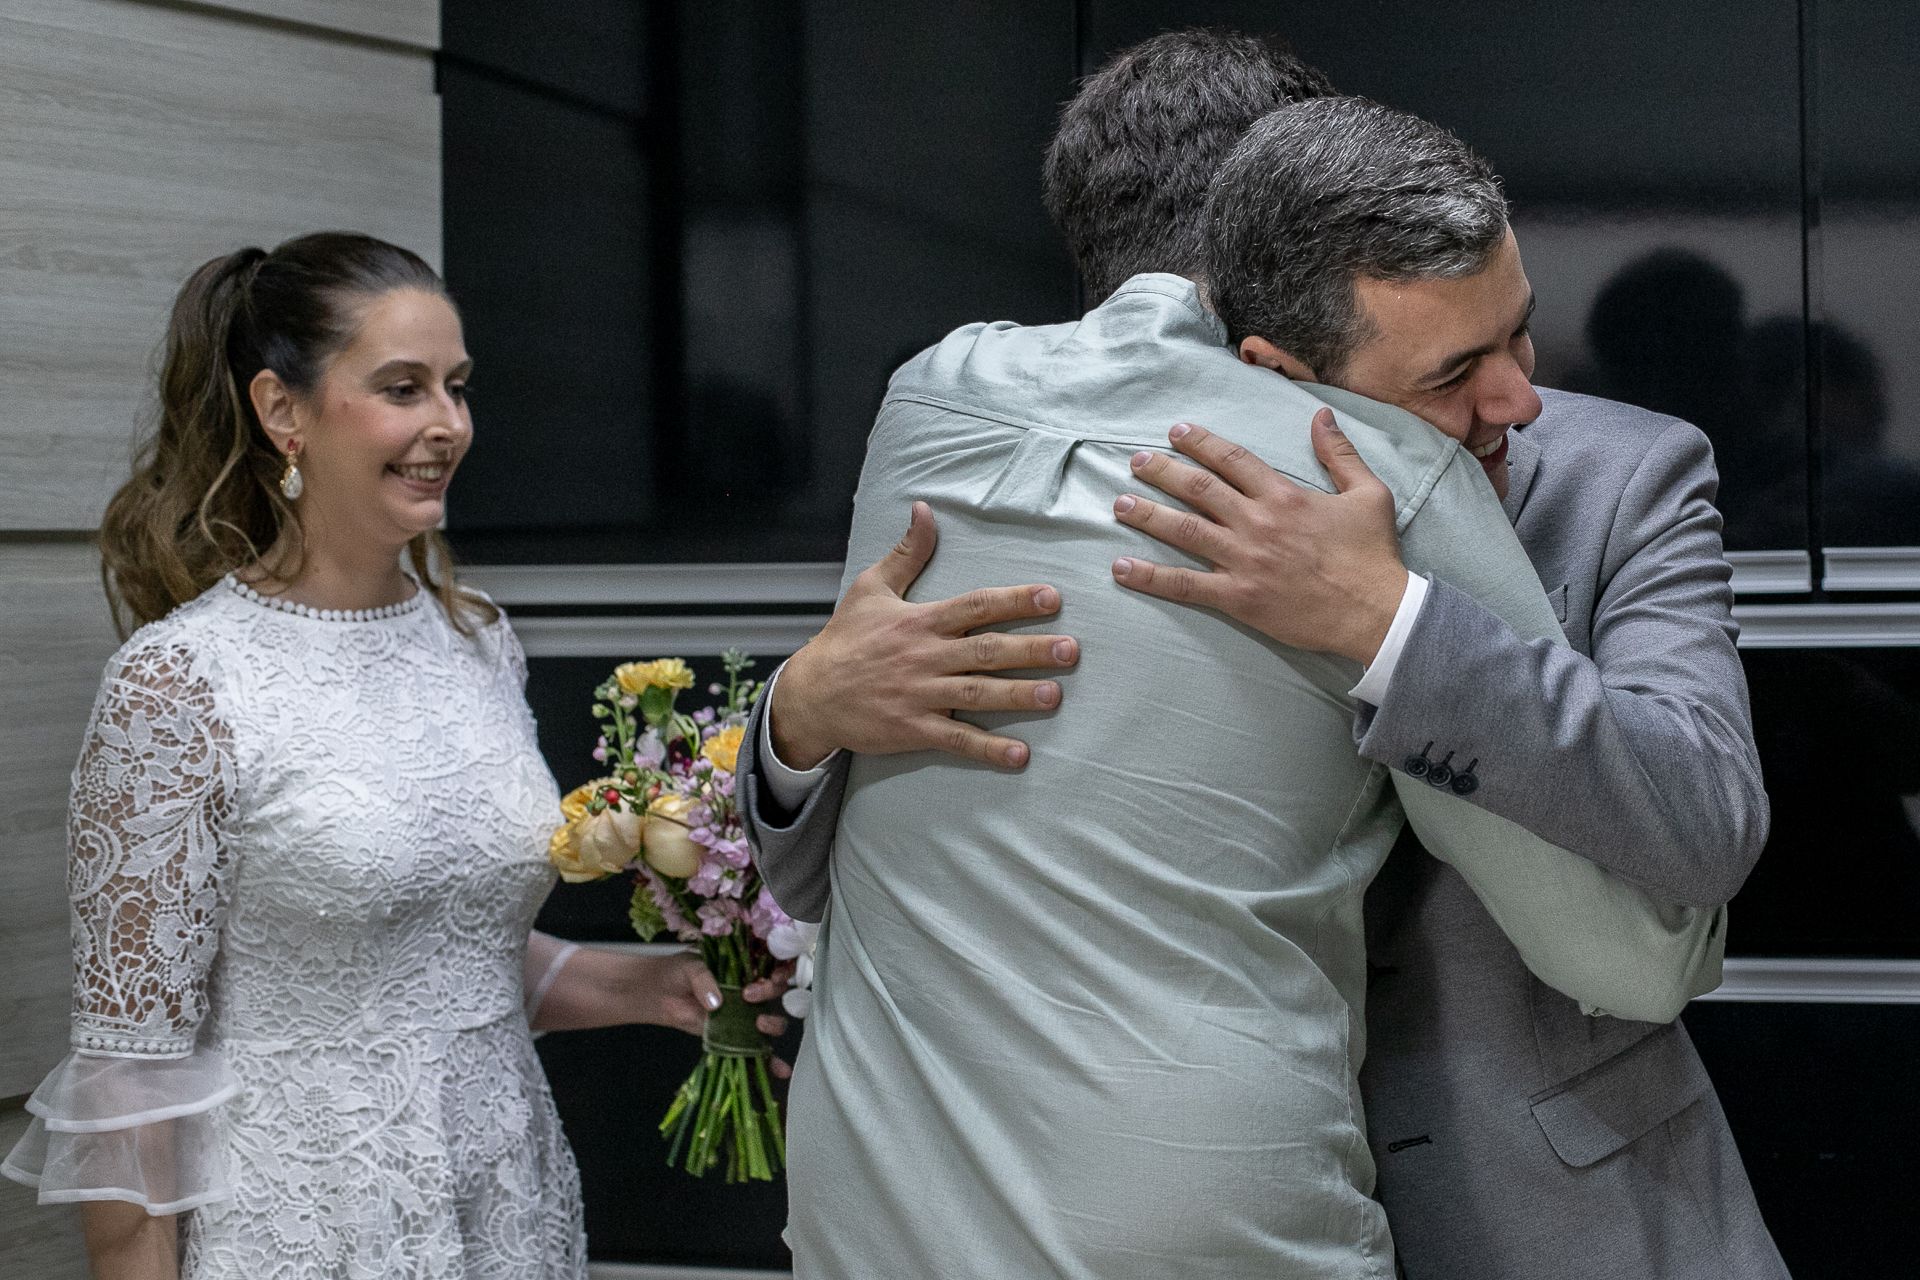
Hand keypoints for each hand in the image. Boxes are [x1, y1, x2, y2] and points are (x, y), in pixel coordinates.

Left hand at [642, 952, 793, 1078]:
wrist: (661, 993)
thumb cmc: (679, 972)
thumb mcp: (691, 968)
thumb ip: (704, 980)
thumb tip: (715, 1002)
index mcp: (744, 969)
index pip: (768, 971)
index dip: (769, 978)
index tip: (752, 985)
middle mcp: (749, 992)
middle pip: (774, 996)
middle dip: (768, 997)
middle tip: (749, 999)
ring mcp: (743, 1015)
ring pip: (769, 1022)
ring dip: (772, 1025)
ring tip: (760, 1025)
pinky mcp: (733, 1036)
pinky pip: (753, 1049)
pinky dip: (768, 1061)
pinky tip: (780, 1070)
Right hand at [772, 501, 1079, 768]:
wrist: (809, 694)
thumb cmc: (845, 639)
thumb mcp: (871, 587)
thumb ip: (907, 553)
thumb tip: (925, 510)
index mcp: (920, 620)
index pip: (975, 606)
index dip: (1014, 601)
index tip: (1052, 598)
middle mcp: (925, 657)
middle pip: (986, 651)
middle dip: (1030, 650)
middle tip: (1070, 650)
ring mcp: (920, 695)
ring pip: (977, 694)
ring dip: (1018, 695)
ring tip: (1055, 695)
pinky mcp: (913, 729)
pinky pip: (956, 740)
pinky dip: (988, 749)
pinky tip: (1020, 755)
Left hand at [1110, 412, 1406, 664]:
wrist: (1376, 612)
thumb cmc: (1373, 554)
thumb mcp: (1368, 494)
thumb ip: (1340, 454)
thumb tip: (1321, 416)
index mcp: (1284, 496)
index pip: (1232, 460)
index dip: (1201, 443)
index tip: (1176, 431)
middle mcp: (1257, 523)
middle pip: (1198, 489)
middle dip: (1162, 471)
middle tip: (1136, 462)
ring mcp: (1244, 561)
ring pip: (1184, 531)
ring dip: (1147, 515)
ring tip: (1118, 504)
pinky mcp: (1238, 597)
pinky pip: (1185, 585)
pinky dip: (1151, 577)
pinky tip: (1122, 567)